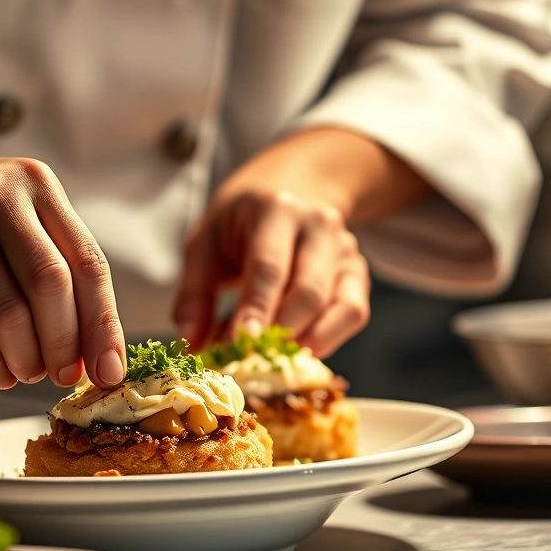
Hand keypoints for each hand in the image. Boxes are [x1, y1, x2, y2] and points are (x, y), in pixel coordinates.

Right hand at [0, 152, 126, 389]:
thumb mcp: (36, 218)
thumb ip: (73, 277)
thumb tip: (100, 364)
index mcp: (33, 184)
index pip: (84, 267)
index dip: (99, 329)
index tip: (105, 373)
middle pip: (37, 296)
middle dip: (53, 351)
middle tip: (51, 373)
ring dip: (7, 370)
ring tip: (13, 372)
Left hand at [173, 184, 369, 358]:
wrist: (290, 190)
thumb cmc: (240, 223)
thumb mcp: (205, 243)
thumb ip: (195, 292)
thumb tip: (192, 342)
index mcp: (275, 209)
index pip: (268, 267)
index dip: (256, 309)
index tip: (241, 343)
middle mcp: (319, 225)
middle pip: (308, 292)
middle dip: (279, 334)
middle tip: (248, 361)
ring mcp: (345, 249)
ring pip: (341, 307)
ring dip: (305, 342)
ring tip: (271, 358)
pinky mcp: (358, 272)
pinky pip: (353, 313)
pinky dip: (327, 339)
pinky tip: (297, 349)